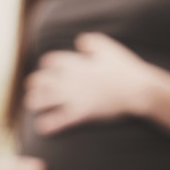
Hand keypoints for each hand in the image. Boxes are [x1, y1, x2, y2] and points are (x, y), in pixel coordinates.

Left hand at [25, 33, 162, 135]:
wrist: (137, 90)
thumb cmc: (125, 68)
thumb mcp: (108, 47)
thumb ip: (91, 41)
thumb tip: (79, 41)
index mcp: (75, 63)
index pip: (51, 61)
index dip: (48, 64)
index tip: (47, 67)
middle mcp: (69, 79)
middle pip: (42, 80)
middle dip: (35, 84)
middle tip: (32, 86)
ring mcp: (73, 97)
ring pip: (44, 100)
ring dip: (35, 102)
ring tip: (32, 104)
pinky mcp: (80, 114)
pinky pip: (59, 120)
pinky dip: (48, 124)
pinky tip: (42, 128)